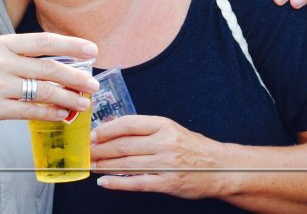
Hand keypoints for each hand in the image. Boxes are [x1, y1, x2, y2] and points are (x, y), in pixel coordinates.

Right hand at [0, 33, 98, 142]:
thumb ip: (24, 58)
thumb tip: (64, 64)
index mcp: (2, 44)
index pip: (44, 41)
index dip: (71, 45)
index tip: (92, 50)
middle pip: (49, 68)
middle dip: (76, 77)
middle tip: (93, 84)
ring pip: (43, 91)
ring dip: (68, 98)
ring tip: (83, 103)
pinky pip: (30, 111)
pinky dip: (50, 113)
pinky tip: (61, 115)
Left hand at [91, 115, 224, 197]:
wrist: (220, 167)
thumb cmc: (195, 148)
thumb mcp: (172, 131)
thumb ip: (147, 130)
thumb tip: (115, 130)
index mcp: (165, 126)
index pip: (130, 124)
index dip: (107, 130)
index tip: (93, 134)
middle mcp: (165, 142)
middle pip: (124, 145)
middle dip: (100, 149)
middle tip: (86, 152)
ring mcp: (166, 163)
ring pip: (127, 164)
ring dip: (104, 165)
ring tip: (91, 165)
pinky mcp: (167, 182)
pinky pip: (136, 183)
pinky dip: (117, 183)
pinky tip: (104, 181)